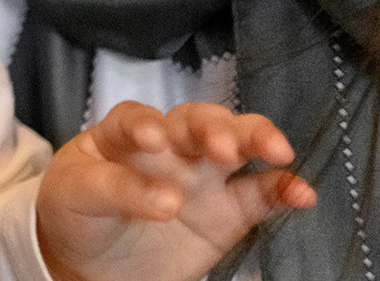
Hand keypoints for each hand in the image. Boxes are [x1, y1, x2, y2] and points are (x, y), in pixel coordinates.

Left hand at [37, 101, 314, 280]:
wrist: (94, 260)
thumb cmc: (77, 211)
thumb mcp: (77, 195)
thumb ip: (116, 190)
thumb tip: (169, 200)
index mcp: (123, 133)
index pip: (136, 117)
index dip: (146, 124)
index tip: (154, 140)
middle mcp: (169, 145)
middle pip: (197, 121)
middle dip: (214, 126)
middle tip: (223, 146)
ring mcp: (203, 174)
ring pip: (236, 143)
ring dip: (257, 139)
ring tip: (276, 151)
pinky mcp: (229, 210)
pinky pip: (262, 193)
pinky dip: (285, 188)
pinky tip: (303, 194)